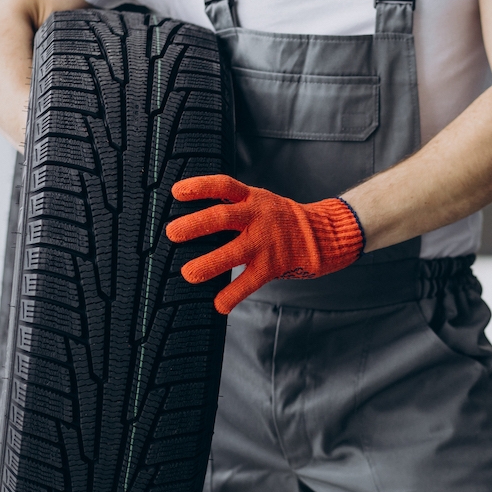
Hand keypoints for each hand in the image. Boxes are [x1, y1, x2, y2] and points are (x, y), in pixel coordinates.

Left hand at [165, 175, 364, 313]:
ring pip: (235, 252)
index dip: (200, 186)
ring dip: (210, 263)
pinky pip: (250, 282)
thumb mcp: (258, 202)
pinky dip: (233, 295)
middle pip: (224, 217)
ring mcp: (265, 242)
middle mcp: (257, 217)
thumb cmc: (278, 219)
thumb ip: (232, 206)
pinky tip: (219, 305)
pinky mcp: (272, 266)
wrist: (319, 235)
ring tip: (188, 274)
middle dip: (197, 224)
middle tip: (172, 233)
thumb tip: (190, 220)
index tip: (176, 192)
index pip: (224, 186)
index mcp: (252, 198)